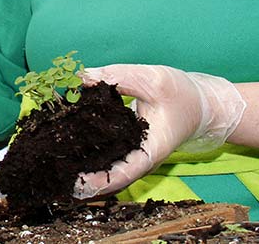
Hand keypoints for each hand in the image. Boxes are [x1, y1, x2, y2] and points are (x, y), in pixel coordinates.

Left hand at [73, 64, 245, 198]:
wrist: (201, 102)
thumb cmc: (182, 93)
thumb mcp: (151, 79)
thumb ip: (115, 76)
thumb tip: (79, 76)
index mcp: (151, 151)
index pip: (123, 174)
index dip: (98, 181)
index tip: (77, 182)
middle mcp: (141, 159)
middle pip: (110, 177)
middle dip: (84, 177)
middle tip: (57, 170)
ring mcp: (136, 155)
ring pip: (107, 168)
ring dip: (85, 166)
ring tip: (59, 160)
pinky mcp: (130, 147)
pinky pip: (109, 156)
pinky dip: (91, 153)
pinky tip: (71, 142)